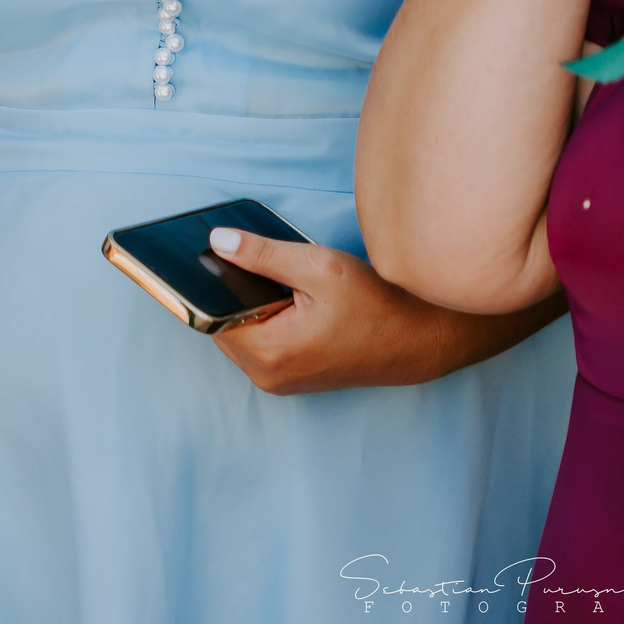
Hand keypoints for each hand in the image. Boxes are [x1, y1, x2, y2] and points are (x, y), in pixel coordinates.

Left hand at [209, 228, 513, 394]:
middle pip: (222, 322)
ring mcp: (278, 380)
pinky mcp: (290, 377)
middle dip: (231, 293)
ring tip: (279, 284)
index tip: (200, 259)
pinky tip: (286, 299)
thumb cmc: (378, 304)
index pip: (208, 314)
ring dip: (249, 306)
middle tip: (253, 264)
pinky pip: (259, 342)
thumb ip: (262, 255)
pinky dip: (265, 319)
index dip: (205, 284)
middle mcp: (267, 374)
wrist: (423, 339)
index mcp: (268, 351)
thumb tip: (217, 242)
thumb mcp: (319, 267)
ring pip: (240, 331)